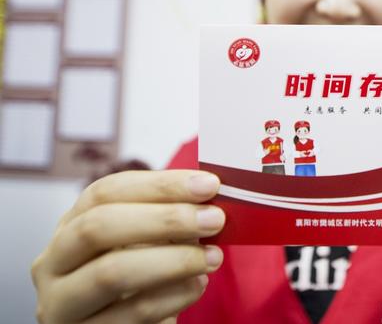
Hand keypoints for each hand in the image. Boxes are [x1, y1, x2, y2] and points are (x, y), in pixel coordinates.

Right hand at [32, 170, 225, 323]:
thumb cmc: (139, 279)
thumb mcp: (144, 244)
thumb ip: (168, 219)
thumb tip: (209, 198)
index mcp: (68, 227)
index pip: (105, 192)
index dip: (159, 185)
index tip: (209, 185)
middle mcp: (53, 264)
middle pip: (99, 227)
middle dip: (165, 219)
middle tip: (214, 219)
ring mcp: (62, 305)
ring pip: (112, 272)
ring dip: (175, 260)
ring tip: (214, 257)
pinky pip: (133, 313)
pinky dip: (174, 296)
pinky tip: (198, 285)